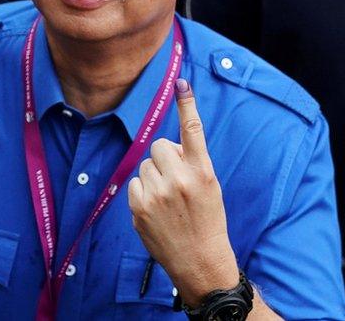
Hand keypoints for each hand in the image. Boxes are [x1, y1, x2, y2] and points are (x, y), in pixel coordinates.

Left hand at [128, 78, 239, 306]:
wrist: (200, 261)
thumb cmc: (207, 221)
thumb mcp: (210, 189)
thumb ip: (191, 164)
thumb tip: (167, 148)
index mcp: (204, 173)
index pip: (193, 132)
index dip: (187, 105)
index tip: (181, 82)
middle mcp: (180, 180)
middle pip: (160, 146)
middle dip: (165, 158)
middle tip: (176, 180)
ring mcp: (157, 193)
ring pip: (146, 165)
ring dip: (154, 177)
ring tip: (169, 201)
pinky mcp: (139, 206)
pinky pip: (135, 183)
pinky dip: (143, 193)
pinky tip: (156, 211)